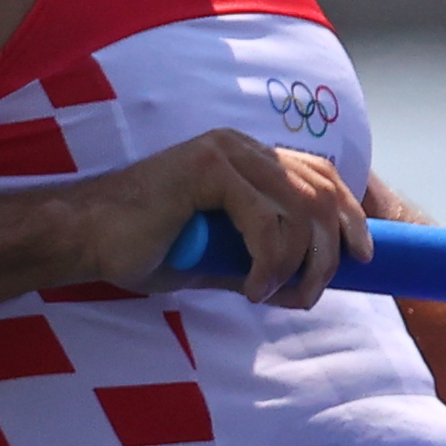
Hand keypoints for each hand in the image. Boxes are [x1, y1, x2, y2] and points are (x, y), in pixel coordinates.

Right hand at [80, 129, 368, 307]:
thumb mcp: (217, 258)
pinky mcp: (206, 168)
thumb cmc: (143, 248)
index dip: (350, 217)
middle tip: (311, 294)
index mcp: (249, 158)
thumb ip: (260, 258)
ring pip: (300, 209)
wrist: (83, 239)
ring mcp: (225, 152)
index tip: (363, 258)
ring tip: (275, 298)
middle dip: (330, 250)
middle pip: (321, 192)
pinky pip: (266, 220)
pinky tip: (251, 289)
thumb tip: (306, 283)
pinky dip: (269, 263)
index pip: (322, 178)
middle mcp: (242, 147)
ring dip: (300, 265)